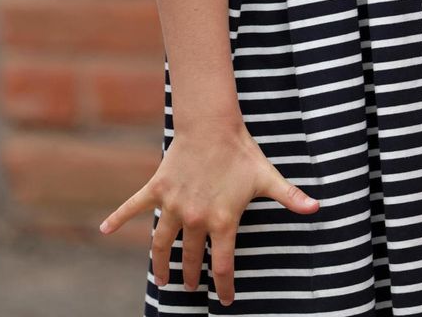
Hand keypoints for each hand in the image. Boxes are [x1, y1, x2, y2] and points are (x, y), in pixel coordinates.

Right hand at [99, 123, 318, 305]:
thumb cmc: (241, 151)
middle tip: (191, 287)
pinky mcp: (157, 188)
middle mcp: (194, 218)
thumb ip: (290, 196)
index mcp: (222, 221)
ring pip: (161, 243)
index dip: (224, 286)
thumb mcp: (268, 177)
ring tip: (162, 279)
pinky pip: (133, 207)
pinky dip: (117, 218)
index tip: (225, 301)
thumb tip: (318, 208)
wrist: (212, 123)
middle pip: (191, 258)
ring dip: (161, 263)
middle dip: (192, 276)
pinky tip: (103, 230)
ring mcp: (173, 204)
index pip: (222, 265)